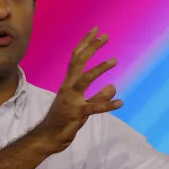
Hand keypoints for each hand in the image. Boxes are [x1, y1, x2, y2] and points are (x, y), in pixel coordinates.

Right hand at [33, 27, 122, 152]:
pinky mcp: (76, 113)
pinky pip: (93, 107)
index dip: (85, 43)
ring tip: (114, 60)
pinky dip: (107, 104)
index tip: (96, 31)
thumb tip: (113, 87)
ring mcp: (71, 99)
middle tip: (105, 36)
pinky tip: (120, 102)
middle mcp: (68, 87)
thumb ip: (99, 97)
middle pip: (78, 62)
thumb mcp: (84, 107)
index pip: (76, 58)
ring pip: (84, 79)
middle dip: (91, 48)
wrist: (48, 138)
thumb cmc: (64, 121)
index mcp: (69, 83)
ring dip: (99, 69)